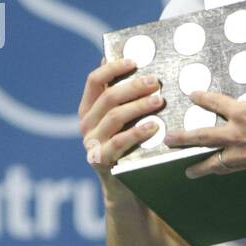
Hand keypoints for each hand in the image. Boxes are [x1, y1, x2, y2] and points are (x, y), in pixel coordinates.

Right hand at [78, 56, 164, 179]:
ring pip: (114, 117)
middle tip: (155, 82)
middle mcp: (86, 123)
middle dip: (133, 87)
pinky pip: (120, 142)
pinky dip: (137, 132)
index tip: (134, 61)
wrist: (124, 185)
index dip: (113, 68)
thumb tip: (126, 61)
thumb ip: (121, 96)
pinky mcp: (101, 160)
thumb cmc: (127, 145)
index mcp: (88, 108)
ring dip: (138, 106)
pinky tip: (154, 126)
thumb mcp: (123, 119)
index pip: (94, 80)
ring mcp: (92, 142)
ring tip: (159, 101)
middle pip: (108, 97)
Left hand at [164, 58, 245, 176]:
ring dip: (198, 165)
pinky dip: (219, 170)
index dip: (202, 97)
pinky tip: (214, 172)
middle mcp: (235, 133)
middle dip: (184, 138)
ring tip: (188, 170)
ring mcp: (241, 151)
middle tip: (168, 140)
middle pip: (203, 136)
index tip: (193, 95)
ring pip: (213, 160)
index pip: (215, 102)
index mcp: (242, 112)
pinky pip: (229, 168)